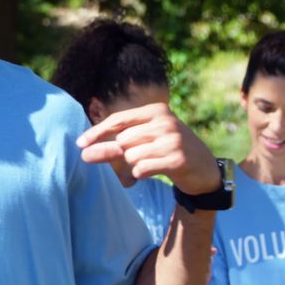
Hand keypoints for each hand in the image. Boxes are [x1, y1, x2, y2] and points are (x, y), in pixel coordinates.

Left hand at [77, 103, 219, 194]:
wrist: (205, 169)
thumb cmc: (168, 151)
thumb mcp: (146, 141)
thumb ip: (116, 145)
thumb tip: (84, 151)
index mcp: (156, 111)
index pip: (119, 120)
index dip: (97, 132)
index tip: (80, 144)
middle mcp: (165, 122)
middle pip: (123, 141)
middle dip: (123, 154)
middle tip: (140, 158)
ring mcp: (173, 140)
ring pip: (131, 156)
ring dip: (134, 166)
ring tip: (151, 164)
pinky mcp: (177, 159)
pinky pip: (142, 168)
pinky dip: (141, 173)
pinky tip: (153, 172)